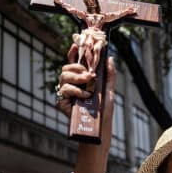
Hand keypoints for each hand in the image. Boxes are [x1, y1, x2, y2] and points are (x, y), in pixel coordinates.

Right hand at [56, 43, 115, 172]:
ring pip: (63, 77)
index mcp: (81, 80)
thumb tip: (110, 58)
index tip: (77, 43)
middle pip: (67, 68)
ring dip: (77, 78)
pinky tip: (85, 96)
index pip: (74, 63)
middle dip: (78, 68)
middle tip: (90, 75)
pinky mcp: (61, 103)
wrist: (100, 129)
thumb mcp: (108, 91)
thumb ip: (109, 75)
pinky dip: (76, 91)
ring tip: (89, 86)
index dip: (74, 53)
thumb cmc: (104, 111)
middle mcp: (71, 85)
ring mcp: (65, 94)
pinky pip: (64, 90)